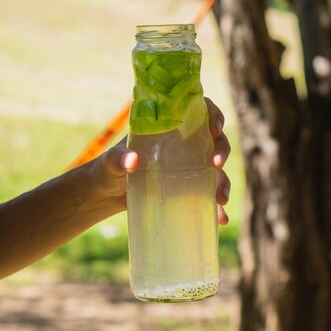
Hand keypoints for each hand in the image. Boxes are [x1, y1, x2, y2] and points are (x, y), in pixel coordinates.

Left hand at [90, 98, 230, 223]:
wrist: (106, 195)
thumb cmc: (108, 169)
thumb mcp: (111, 162)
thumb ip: (118, 158)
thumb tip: (133, 160)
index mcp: (168, 128)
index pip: (198, 111)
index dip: (213, 114)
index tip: (215, 128)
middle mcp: (183, 145)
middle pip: (214, 140)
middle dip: (222, 150)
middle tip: (217, 164)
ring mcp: (187, 168)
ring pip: (215, 170)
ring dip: (223, 182)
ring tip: (221, 200)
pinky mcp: (186, 189)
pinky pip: (207, 195)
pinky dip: (215, 207)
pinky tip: (220, 218)